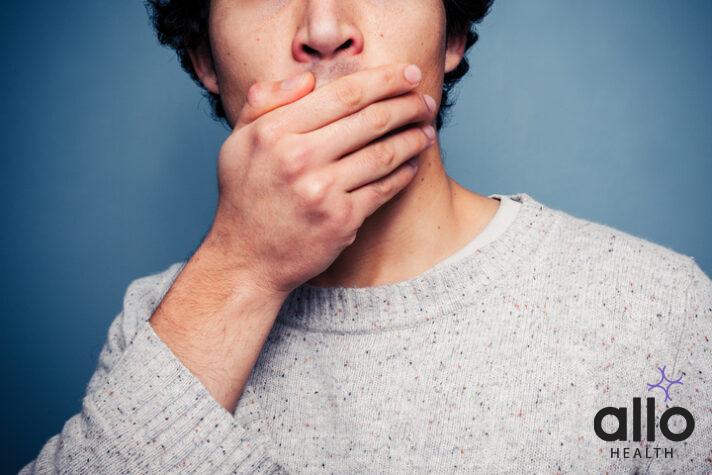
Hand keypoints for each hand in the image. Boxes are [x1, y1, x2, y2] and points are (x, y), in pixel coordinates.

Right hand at [205, 63, 437, 296]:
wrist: (246, 259)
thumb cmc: (244, 197)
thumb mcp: (238, 142)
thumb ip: (265, 102)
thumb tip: (308, 78)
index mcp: (275, 131)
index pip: (343, 94)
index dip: (385, 80)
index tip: (409, 73)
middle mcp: (299, 158)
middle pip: (370, 120)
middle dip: (408, 105)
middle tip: (427, 101)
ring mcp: (322, 191)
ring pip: (383, 154)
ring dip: (413, 138)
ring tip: (427, 130)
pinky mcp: (341, 220)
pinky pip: (383, 189)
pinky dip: (403, 173)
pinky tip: (413, 163)